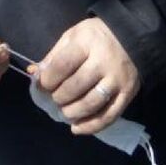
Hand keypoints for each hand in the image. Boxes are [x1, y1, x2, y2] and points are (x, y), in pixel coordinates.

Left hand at [35, 18, 139, 134]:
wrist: (132, 37)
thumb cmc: (95, 36)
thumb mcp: (72, 36)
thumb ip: (53, 56)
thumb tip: (33, 73)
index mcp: (86, 43)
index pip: (63, 65)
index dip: (48, 79)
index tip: (42, 85)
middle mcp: (103, 62)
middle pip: (76, 87)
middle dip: (59, 96)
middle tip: (55, 98)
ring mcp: (117, 80)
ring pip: (91, 103)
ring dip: (73, 112)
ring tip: (64, 111)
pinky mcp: (128, 94)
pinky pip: (109, 116)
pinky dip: (91, 126)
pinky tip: (76, 128)